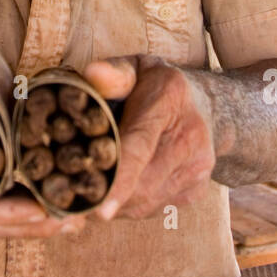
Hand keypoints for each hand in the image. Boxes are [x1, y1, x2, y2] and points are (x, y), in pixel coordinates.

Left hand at [80, 55, 215, 220]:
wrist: (207, 105)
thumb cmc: (157, 84)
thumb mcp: (136, 67)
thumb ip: (113, 73)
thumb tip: (92, 74)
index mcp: (169, 101)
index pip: (140, 147)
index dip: (120, 179)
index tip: (100, 209)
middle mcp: (190, 138)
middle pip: (141, 184)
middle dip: (103, 195)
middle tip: (69, 193)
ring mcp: (197, 168)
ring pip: (146, 202)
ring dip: (114, 204)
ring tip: (89, 189)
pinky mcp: (196, 189)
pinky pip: (154, 207)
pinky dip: (130, 205)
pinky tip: (117, 190)